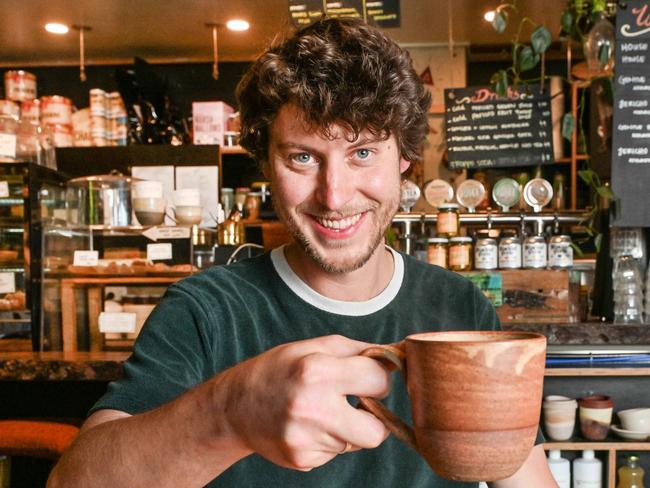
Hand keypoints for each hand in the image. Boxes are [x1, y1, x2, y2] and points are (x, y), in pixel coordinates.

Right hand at [218, 334, 390, 470]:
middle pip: (377, 432)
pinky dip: (329, 440)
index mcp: (317, 371)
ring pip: (354, 442)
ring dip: (346, 427)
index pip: (379, 380)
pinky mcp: (301, 459)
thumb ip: (357, 351)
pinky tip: (307, 425)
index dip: (378, 378)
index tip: (368, 377)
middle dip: (374, 418)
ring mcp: (306, 439)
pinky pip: (335, 453)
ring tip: (319, 410)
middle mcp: (312, 408)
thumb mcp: (313, 346)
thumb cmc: (278, 369)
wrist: (234, 405)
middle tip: (357, 403)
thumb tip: (397, 356)